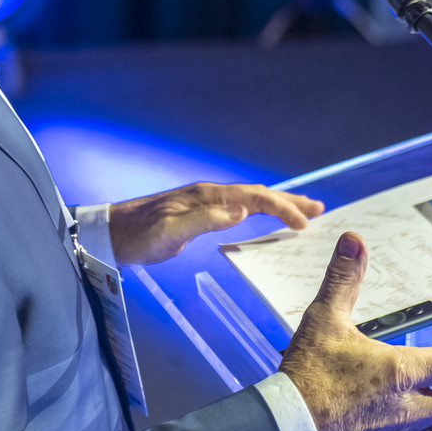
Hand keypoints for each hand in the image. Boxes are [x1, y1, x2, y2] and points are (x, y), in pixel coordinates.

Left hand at [109, 182, 323, 265]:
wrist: (112, 233)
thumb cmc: (138, 237)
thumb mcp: (170, 232)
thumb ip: (205, 221)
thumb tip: (242, 212)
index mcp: (208, 197)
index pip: (254, 197)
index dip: (281, 208)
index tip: (303, 224)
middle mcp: (210, 194)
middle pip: (258, 193)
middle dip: (289, 201)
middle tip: (319, 209)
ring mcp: (205, 202)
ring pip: (250, 199)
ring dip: (278, 204)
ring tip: (302, 211)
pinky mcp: (200, 213)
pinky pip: (239, 207)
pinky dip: (260, 210)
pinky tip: (263, 217)